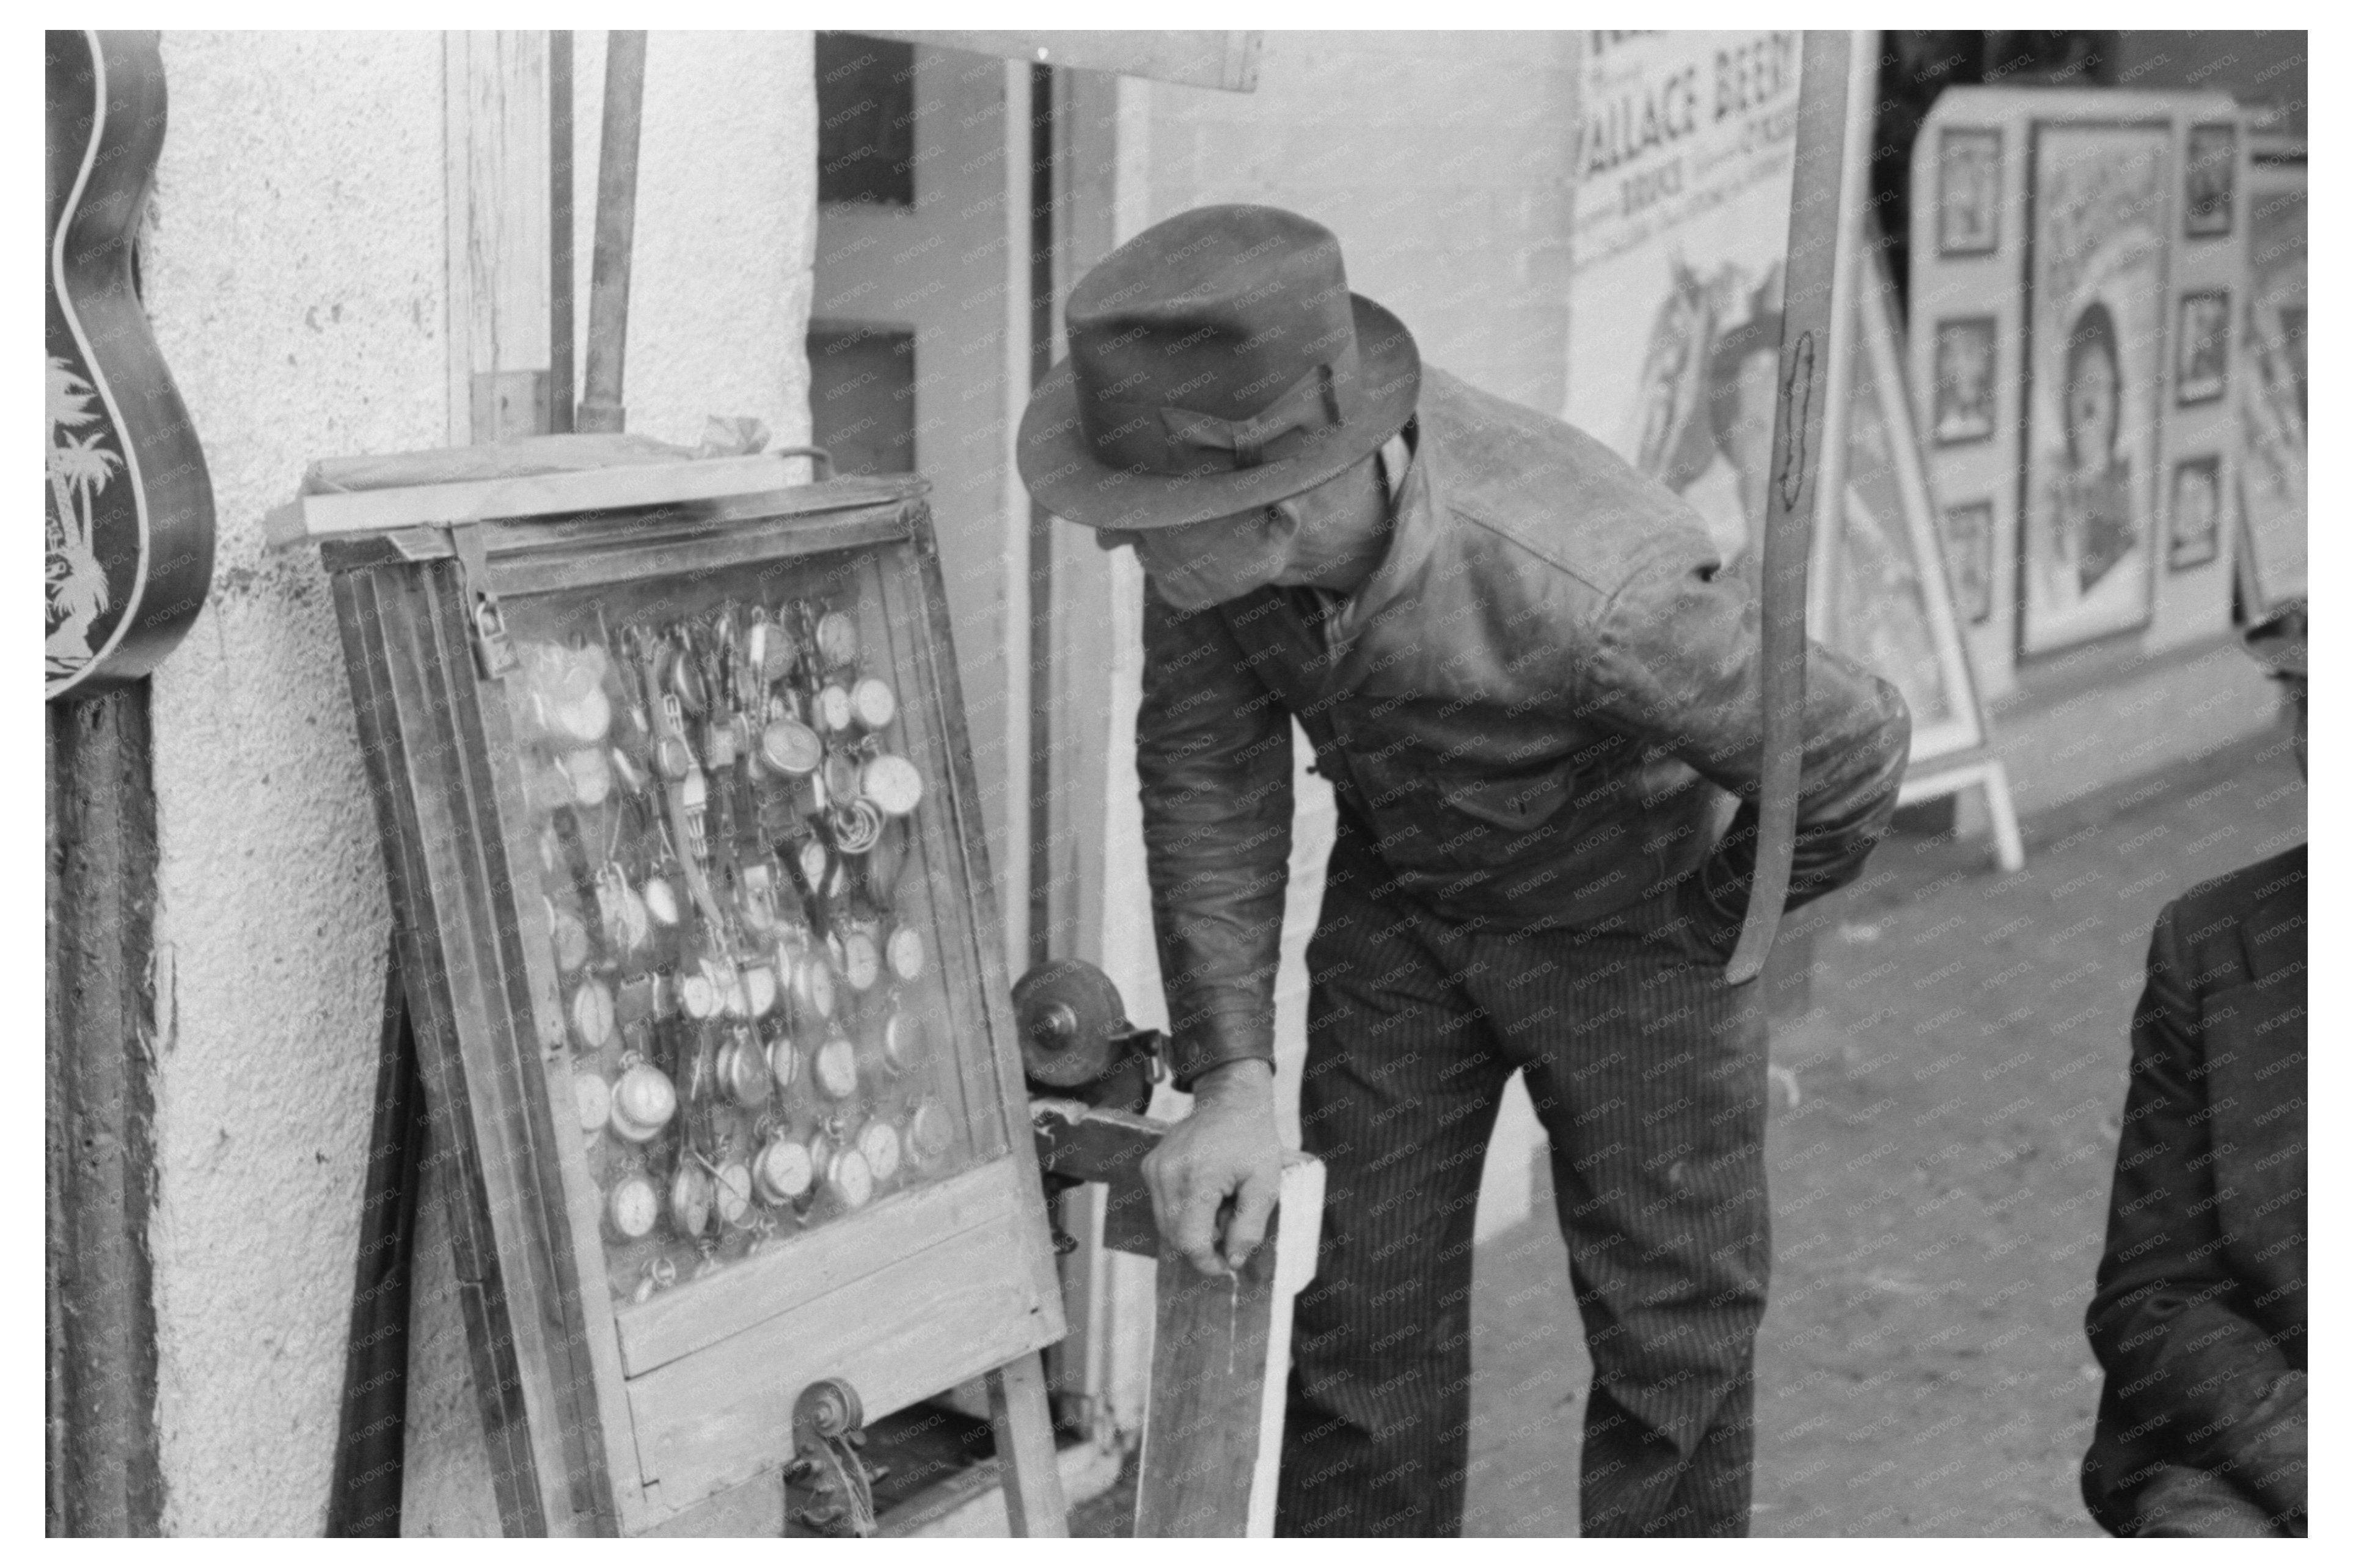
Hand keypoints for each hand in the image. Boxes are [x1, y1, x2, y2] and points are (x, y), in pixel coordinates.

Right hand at [1142, 1059, 1282, 1276]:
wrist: (1230, 1099)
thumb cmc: (1253, 1139)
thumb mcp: (1266, 1185)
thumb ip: (1249, 1227)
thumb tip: (1232, 1262)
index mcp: (1198, 1178)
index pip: (1190, 1241)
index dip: (1207, 1262)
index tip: (1226, 1264)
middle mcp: (1168, 1174)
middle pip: (1174, 1236)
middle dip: (1202, 1243)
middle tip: (1230, 1225)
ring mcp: (1155, 1168)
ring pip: (1165, 1224)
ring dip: (1192, 1226)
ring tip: (1219, 1203)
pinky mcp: (1150, 1166)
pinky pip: (1161, 1205)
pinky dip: (1182, 1210)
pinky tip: (1204, 1192)